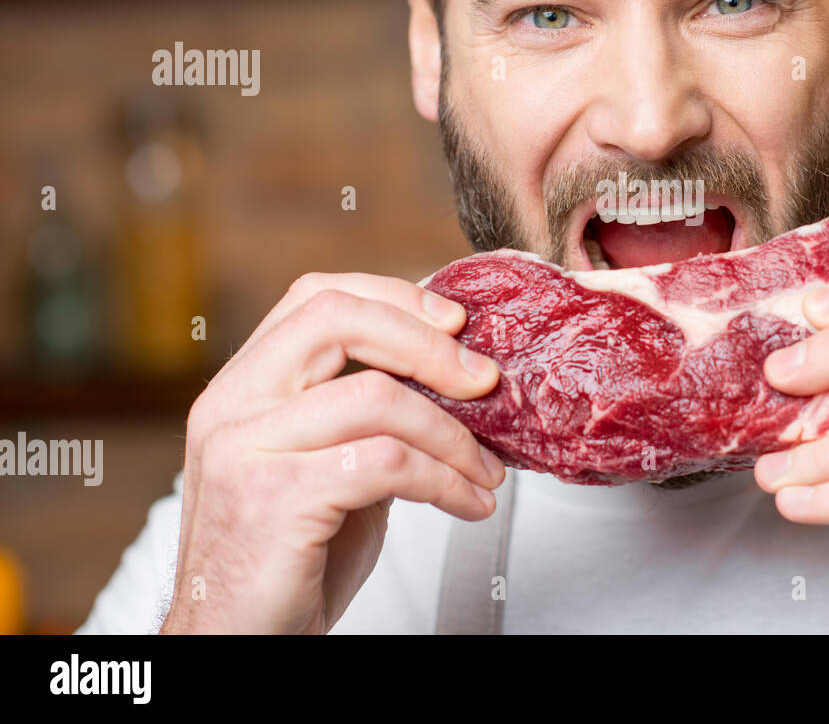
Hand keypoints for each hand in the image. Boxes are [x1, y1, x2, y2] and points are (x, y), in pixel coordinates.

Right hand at [161, 272, 504, 633]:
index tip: (456, 323)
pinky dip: (446, 481)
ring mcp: (245, 448)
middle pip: (338, 319)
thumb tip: (455, 377)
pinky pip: (387, 464)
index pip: (317, 298)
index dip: (395, 298)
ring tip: (485, 472)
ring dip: (454, 436)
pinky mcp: (273, 497)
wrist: (237, 641)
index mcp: (243, 385)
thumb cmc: (287, 558)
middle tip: (484, 381)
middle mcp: (232, 405)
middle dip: (429, 345)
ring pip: (377, 397)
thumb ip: (368, 418)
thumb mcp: (329, 467)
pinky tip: (467, 504)